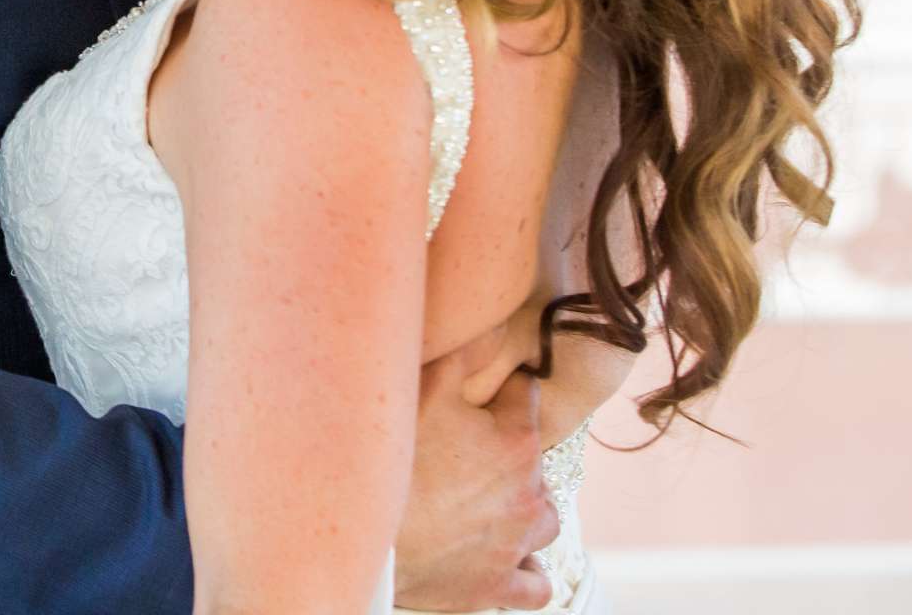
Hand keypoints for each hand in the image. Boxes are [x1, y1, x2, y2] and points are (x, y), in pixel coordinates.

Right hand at [388, 359, 558, 610]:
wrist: (366, 540)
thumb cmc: (394, 460)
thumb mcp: (426, 388)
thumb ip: (467, 351)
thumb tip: (497, 325)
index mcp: (517, 442)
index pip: (524, 396)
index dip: (498, 390)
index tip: (474, 395)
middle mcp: (529, 494)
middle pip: (533, 460)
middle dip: (506, 451)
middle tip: (462, 449)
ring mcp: (515, 544)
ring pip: (545, 521)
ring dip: (524, 508)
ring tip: (487, 500)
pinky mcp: (497, 586)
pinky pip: (536, 582)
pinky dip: (526, 568)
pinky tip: (505, 554)